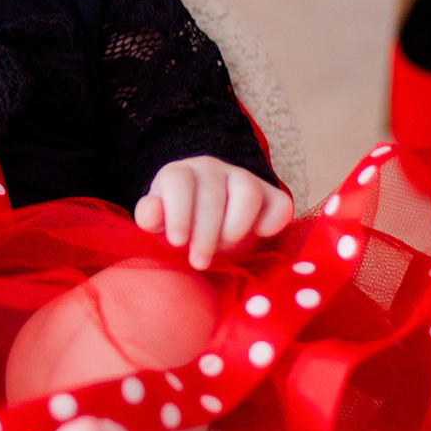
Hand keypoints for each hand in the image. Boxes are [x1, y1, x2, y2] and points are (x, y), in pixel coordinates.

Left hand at [134, 157, 293, 271]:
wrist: (209, 223)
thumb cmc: (180, 225)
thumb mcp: (160, 224)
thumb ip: (151, 217)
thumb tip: (151, 214)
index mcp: (179, 174)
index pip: (178, 181)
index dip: (179, 212)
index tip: (178, 242)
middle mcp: (211, 170)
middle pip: (212, 193)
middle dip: (206, 233)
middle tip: (199, 261)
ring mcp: (243, 178)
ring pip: (247, 191)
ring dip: (236, 226)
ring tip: (225, 247)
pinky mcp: (270, 195)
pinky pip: (279, 203)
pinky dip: (272, 222)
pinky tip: (259, 235)